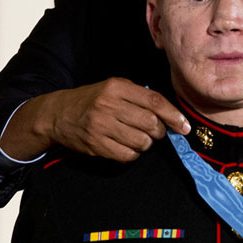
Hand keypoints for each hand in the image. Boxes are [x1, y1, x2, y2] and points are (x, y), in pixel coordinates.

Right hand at [0, 78, 190, 161]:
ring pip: (142, 142)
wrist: (57, 114)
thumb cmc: (92, 100)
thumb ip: (139, 96)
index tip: (185, 126)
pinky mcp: (96, 145)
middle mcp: (109, 105)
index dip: (174, 116)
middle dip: (159, 131)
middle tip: (154, 131)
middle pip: (151, 124)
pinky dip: (133, 154)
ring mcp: (101, 126)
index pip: (154, 102)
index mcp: (116, 87)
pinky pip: (128, 155)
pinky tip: (126, 146)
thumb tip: (170, 115)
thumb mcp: (113, 88)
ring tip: (137, 137)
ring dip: (146, 143)